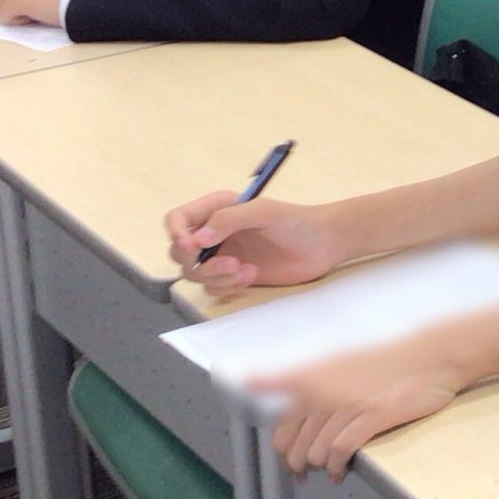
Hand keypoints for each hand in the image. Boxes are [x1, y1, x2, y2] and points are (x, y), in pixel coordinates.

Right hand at [165, 194, 343, 293]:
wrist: (323, 245)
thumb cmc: (296, 221)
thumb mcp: (263, 212)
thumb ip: (229, 219)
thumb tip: (198, 239)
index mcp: (215, 209)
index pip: (178, 219)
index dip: (175, 232)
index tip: (190, 246)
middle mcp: (214, 233)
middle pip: (179, 252)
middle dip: (197, 261)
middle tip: (229, 262)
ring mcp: (223, 256)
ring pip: (195, 274)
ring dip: (216, 276)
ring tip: (245, 270)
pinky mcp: (234, 276)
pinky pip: (214, 288)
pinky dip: (227, 286)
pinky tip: (251, 276)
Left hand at [258, 336, 465, 479]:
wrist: (434, 357)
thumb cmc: (396, 363)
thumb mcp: (350, 367)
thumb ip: (325, 385)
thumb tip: (308, 412)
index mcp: (319, 377)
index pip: (284, 420)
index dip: (282, 446)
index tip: (287, 458)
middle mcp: (328, 390)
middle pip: (296, 440)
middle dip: (297, 464)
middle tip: (303, 475)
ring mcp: (349, 404)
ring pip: (316, 448)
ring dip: (318, 467)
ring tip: (327, 473)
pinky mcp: (372, 415)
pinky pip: (342, 448)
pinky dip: (336, 466)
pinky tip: (339, 472)